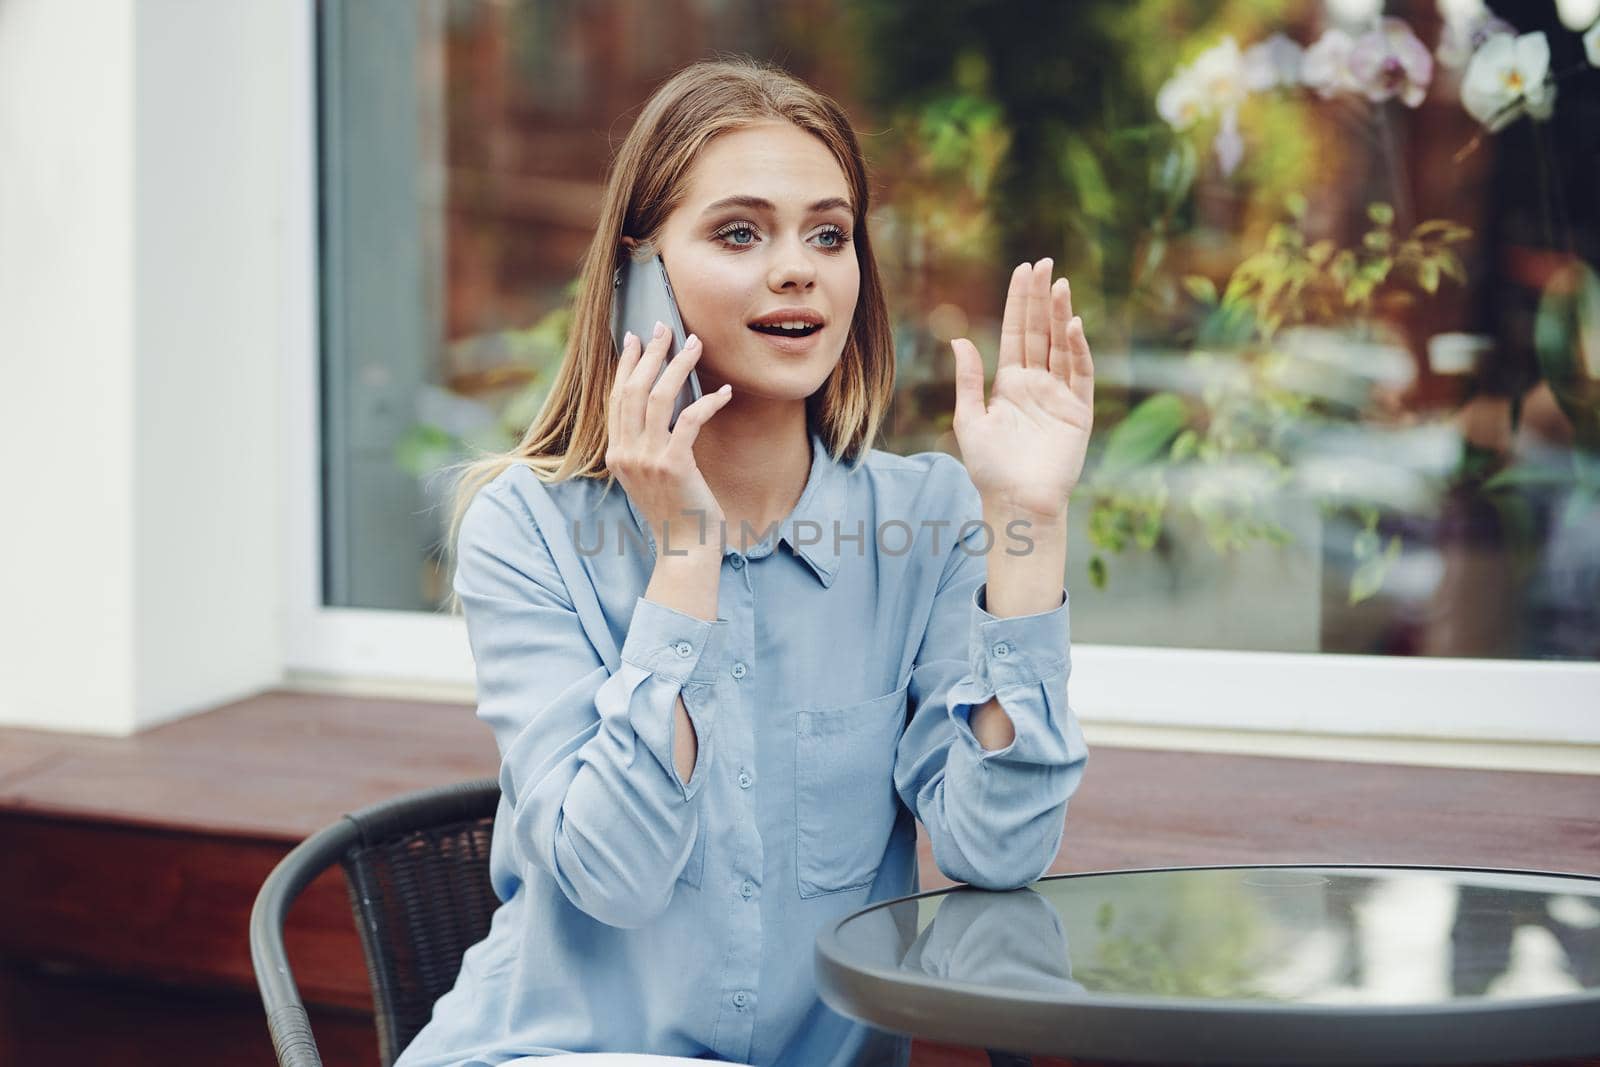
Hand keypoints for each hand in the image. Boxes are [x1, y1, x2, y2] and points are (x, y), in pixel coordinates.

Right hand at [606, 320, 732, 551]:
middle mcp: (625, 453)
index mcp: (616, 454)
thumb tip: (661, 411)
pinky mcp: (674, 465)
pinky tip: (724, 392)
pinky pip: (689, 420)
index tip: (635, 339)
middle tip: (666, 328)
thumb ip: (646, 446)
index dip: (625, 366)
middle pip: (634, 390)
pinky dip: (708, 401)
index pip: (616, 399)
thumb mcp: (650, 476)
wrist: (685, 549)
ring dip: (678, 366)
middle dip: (650, 353)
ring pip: (659, 397)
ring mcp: (647, 460)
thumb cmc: (676, 512)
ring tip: (695, 345)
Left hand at [950, 259, 1094, 518]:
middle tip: (1044, 263)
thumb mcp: (970, 419)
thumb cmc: (990, 468)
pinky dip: (1078, 350)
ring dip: (1061, 316)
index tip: (1024, 271)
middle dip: (1041, 299)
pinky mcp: (1078, 412)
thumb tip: (959, 340)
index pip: (1017, 333)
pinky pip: (1080, 374)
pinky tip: (1073, 325)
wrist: (1016, 502)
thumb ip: (969, 380)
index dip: (1020, 303)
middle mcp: (1037, 384)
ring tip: (1060, 284)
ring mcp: (1060, 396)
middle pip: (1040, 332)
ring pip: (1062, 346)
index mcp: (1010, 383)